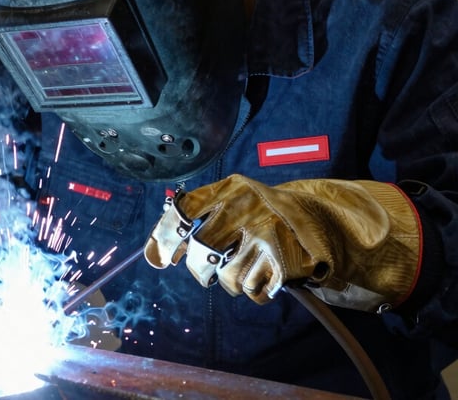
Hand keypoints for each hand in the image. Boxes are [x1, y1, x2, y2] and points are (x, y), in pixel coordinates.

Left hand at [144, 174, 420, 311]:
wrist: (329, 220)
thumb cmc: (271, 212)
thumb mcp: (237, 199)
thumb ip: (198, 215)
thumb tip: (153, 251)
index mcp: (231, 189)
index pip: (183, 213)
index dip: (164, 238)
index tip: (160, 257)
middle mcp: (247, 208)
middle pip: (202, 252)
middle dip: (202, 268)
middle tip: (213, 267)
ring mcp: (268, 236)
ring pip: (227, 278)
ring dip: (235, 280)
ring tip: (251, 266)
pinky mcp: (286, 263)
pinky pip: (253, 292)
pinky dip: (256, 291)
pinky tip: (267, 274)